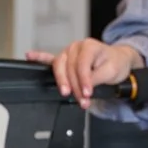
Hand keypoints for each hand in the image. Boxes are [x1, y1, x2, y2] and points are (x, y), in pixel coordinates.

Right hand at [26, 40, 140, 107]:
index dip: (84, 80)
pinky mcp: (64, 59)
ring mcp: (68, 52)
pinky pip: (49, 58)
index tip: (87, 93)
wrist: (118, 60)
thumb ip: (97, 78)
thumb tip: (85, 86)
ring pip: (59, 67)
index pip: (82, 64)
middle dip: (75, 86)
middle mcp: (77, 47)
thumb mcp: (111, 71)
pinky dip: (39, 57)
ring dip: (62, 82)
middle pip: (69, 68)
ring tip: (65, 93)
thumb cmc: (115, 63)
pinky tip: (29, 56)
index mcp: (90, 46)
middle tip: (82, 101)